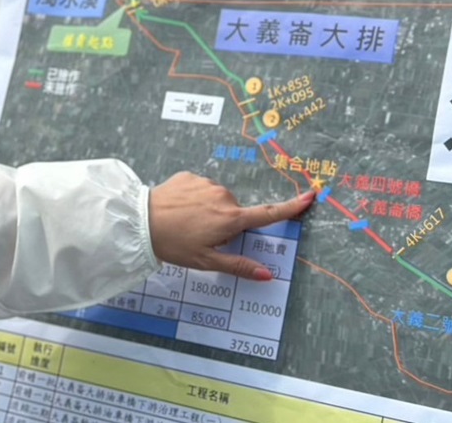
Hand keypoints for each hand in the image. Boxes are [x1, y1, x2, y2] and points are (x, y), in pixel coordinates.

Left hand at [148, 172, 313, 279]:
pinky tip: (178, 209)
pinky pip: (200, 188)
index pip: (268, 213)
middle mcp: (223, 196)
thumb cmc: (174, 245)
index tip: (310, 196)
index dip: (291, 207)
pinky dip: (194, 198)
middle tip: (202, 235)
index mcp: (231, 219)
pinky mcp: (189, 176)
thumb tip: (268, 274)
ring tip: (186, 222)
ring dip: (208, 210)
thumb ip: (239, 266)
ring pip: (217, 199)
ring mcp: (206, 183)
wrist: (140, 222)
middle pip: (235, 212)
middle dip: (225, 223)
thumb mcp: (207, 262)